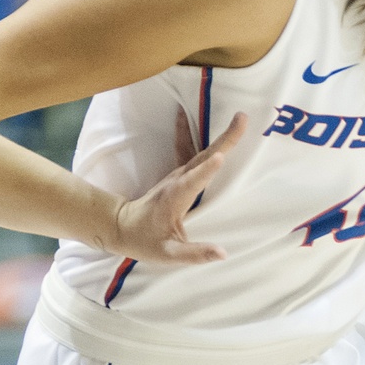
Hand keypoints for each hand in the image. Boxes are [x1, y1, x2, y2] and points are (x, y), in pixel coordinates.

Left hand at [107, 110, 248, 262]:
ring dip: (222, 136)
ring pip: (202, 152)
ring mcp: (178, 174)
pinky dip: (192, 130)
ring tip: (240, 119)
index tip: (221, 157)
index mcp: (175, 198)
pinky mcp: (179, 173)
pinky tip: (188, 111)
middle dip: (225, 140)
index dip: (207, 171)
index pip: (193, 182)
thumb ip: (194, 254)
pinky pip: (188, 148)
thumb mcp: (167, 254)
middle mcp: (177, 180)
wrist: (121, 226)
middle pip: (204, 158)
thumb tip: (222, 253)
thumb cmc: (144, 240)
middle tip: (244, 120)